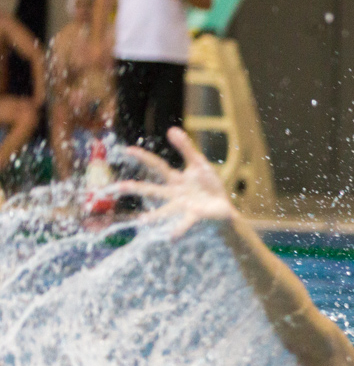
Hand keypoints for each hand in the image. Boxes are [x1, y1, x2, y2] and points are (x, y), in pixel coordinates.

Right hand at [109, 127, 233, 235]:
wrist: (224, 207)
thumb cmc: (209, 186)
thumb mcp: (199, 164)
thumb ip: (186, 148)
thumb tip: (171, 129)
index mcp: (176, 180)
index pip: (156, 166)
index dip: (143, 157)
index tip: (127, 150)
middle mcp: (175, 195)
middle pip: (152, 190)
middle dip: (135, 189)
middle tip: (117, 187)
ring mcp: (183, 207)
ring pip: (164, 211)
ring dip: (154, 216)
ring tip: (142, 221)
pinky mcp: (195, 216)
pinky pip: (185, 223)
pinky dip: (179, 230)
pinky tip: (171, 236)